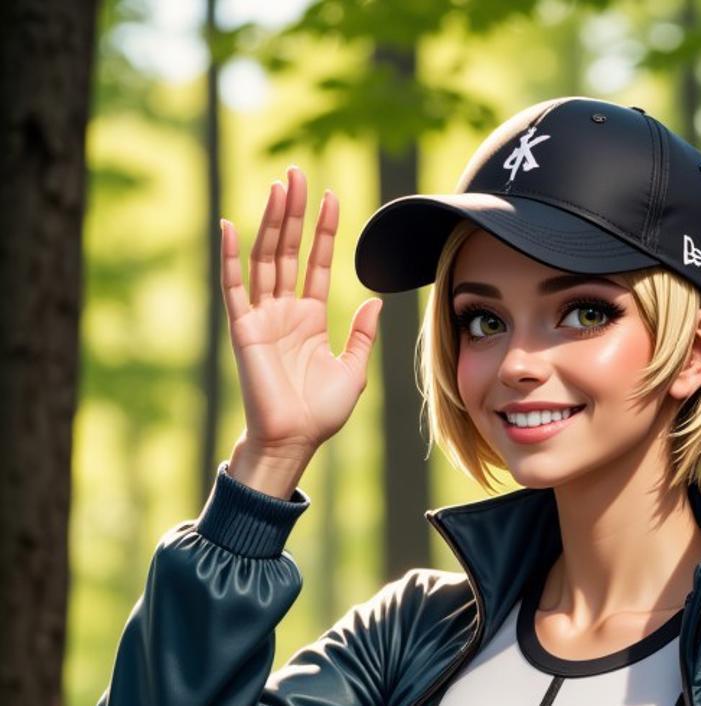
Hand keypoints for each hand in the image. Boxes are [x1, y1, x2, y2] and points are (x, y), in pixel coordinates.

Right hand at [219, 166, 381, 463]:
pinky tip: (230, 225)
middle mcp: (284, 311)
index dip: (323, 230)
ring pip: (265, 259)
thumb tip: (374, 301)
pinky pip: (233, 287)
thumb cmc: (321, 414)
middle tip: (299, 174)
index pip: (315, 263)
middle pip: (288, 250)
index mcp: (310, 318)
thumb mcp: (354, 371)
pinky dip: (230, 257)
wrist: (294, 441)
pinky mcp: (243, 329)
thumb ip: (362, 336)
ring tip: (280, 186)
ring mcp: (262, 317)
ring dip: (271, 222)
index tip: (332, 196)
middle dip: (295, 212)